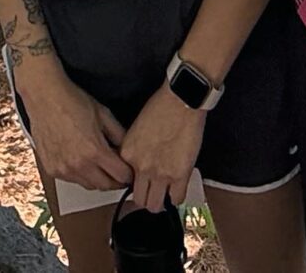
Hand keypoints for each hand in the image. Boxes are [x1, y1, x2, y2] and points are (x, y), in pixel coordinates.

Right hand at [17, 64, 132, 192]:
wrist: (45, 98)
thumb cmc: (72, 102)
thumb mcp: (104, 115)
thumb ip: (119, 136)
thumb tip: (128, 151)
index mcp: (95, 151)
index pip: (121, 176)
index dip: (129, 174)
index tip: (130, 171)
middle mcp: (78, 165)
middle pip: (106, 186)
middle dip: (116, 181)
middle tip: (119, 173)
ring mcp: (63, 169)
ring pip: (89, 186)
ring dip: (98, 180)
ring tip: (100, 166)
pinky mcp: (52, 169)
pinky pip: (72, 180)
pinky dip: (80, 175)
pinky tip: (81, 162)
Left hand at [120, 85, 205, 212]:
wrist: (181, 100)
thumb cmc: (161, 107)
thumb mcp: (136, 130)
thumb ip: (134, 150)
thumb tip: (138, 164)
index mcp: (128, 154)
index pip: (124, 182)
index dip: (135, 183)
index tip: (141, 183)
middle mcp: (141, 167)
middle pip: (138, 199)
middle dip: (146, 198)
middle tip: (153, 192)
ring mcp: (160, 173)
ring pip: (154, 206)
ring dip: (160, 202)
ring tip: (165, 195)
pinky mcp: (180, 175)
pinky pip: (177, 199)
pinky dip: (177, 197)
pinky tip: (178, 188)